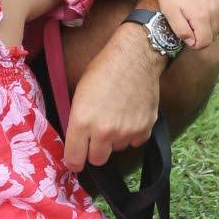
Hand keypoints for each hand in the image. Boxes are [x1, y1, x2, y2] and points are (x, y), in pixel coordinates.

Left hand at [63, 33, 160, 171]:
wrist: (135, 57)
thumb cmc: (102, 70)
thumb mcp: (78, 94)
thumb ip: (76, 122)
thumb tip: (76, 142)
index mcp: (82, 122)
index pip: (74, 160)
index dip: (74, 161)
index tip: (75, 159)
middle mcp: (104, 131)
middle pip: (97, 160)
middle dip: (94, 151)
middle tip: (96, 135)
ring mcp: (126, 132)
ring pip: (117, 150)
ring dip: (114, 140)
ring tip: (115, 116)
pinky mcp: (145, 129)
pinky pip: (135, 142)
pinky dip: (132, 134)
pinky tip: (130, 116)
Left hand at [155, 0, 218, 49]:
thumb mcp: (170, 14)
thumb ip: (181, 30)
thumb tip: (192, 42)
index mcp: (201, 16)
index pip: (204, 42)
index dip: (193, 45)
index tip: (184, 38)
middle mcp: (213, 11)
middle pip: (211, 37)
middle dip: (199, 38)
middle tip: (185, 28)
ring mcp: (218, 5)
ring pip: (217, 29)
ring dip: (206, 31)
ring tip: (191, 22)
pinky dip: (211, 23)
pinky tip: (198, 17)